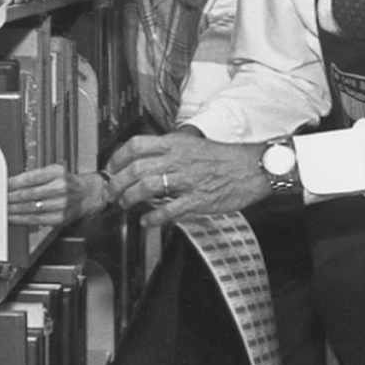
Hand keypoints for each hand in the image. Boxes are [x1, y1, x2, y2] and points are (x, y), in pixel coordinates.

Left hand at [7, 163, 108, 228]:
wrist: (87, 195)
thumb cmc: (67, 183)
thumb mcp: (54, 172)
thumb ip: (34, 176)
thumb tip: (10, 184)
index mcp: (57, 172)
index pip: (29, 177)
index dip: (12, 183)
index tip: (1, 185)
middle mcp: (60, 187)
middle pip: (27, 193)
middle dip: (9, 197)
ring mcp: (60, 204)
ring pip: (29, 207)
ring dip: (11, 209)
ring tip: (1, 208)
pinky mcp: (58, 218)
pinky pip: (34, 219)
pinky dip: (20, 219)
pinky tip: (12, 217)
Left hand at [106, 132, 270, 226]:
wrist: (253, 168)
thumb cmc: (225, 158)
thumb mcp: (194, 144)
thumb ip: (171, 151)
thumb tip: (148, 159)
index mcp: (176, 144)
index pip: (136, 145)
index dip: (117, 157)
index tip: (112, 168)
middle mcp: (178, 159)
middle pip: (135, 168)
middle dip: (118, 183)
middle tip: (114, 193)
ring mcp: (187, 180)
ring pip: (147, 187)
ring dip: (130, 198)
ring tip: (126, 205)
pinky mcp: (198, 199)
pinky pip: (168, 210)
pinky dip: (152, 218)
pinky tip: (147, 221)